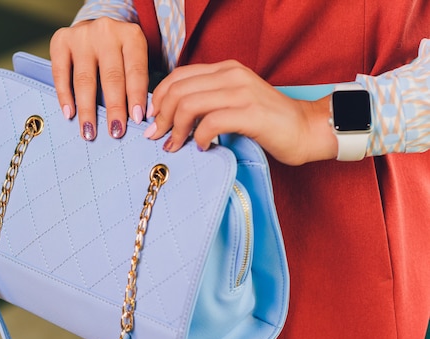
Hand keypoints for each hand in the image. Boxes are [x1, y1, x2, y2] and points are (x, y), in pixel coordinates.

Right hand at [50, 17, 148, 140]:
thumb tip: (137, 118)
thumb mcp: (135, 58)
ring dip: (87, 109)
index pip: (136, 70)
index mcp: (131, 35)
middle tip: (115, 132)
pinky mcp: (60, 40)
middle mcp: (106, 32)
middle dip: (114, 108)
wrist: (95, 30)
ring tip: (89, 132)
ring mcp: (81, 35)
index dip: (136, 96)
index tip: (137, 119)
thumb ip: (137, 81)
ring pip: (85, 79)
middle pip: (111, 76)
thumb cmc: (119, 52)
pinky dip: (64, 96)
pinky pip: (60, 73)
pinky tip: (69, 114)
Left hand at [144, 60, 336, 164]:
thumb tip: (169, 118)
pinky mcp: (251, 113)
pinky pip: (211, 122)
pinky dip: (200, 138)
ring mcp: (242, 92)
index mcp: (225, 69)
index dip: (158, 98)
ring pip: (189, 105)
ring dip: (175, 129)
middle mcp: (231, 75)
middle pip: (178, 90)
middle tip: (158, 137)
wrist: (307, 129)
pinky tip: (203, 148)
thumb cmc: (267, 122)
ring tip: (176, 145)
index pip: (178, 76)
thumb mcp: (233, 102)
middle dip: (161, 117)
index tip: (152, 119)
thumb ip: (207, 102)